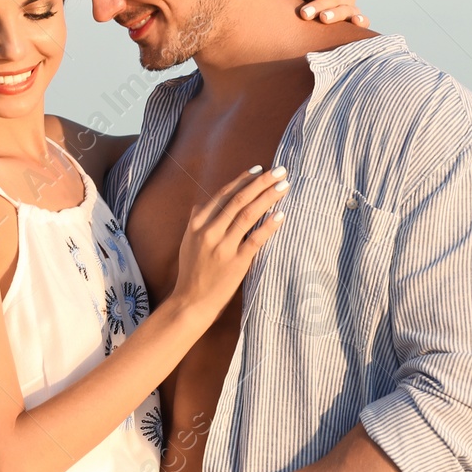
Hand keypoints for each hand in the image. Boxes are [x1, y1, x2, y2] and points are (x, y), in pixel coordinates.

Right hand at [171, 166, 288, 315]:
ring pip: (247, 215)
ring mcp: (222, 247)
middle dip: (261, 182)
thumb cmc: (192, 271)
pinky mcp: (235, 263)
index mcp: (197, 224)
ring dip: (268, 197)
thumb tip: (203, 203)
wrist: (190, 302)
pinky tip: (280, 215)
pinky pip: (255, 240)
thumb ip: (196, 221)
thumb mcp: (187, 242)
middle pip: (238, 200)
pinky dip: (268, 226)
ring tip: (284, 186)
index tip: (259, 169)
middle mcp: (209, 232)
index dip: (242, 180)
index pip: (223, 195)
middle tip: (279, 171)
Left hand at [292, 0, 366, 26]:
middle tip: (305, 13)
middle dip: (321, 4)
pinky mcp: (358, 25)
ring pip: (349, 9)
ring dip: (336, 13)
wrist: (303, 33)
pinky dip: (362, 21)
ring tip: (323, 18)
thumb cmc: (301, 9)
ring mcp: (352, 10)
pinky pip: (364, 21)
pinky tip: (355, 22)